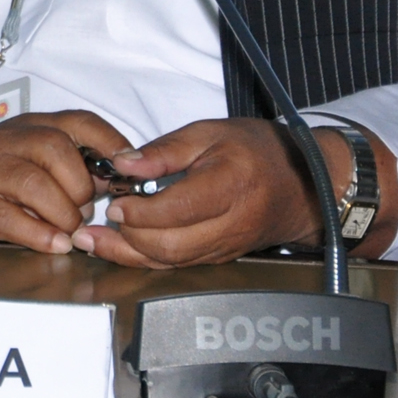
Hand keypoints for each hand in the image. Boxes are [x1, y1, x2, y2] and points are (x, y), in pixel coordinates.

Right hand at [0, 112, 133, 253]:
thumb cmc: (0, 180)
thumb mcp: (37, 160)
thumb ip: (76, 164)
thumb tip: (121, 178)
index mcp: (30, 126)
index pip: (78, 121)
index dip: (110, 143)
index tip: (129, 170)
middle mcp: (5, 140)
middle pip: (55, 149)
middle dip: (81, 187)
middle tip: (84, 211)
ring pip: (33, 183)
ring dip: (62, 213)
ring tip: (69, 230)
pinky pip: (7, 217)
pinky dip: (38, 233)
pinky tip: (55, 244)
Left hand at [73, 117, 397, 267]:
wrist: (304, 182)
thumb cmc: (257, 150)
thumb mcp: (210, 132)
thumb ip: (164, 150)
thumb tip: (122, 164)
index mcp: (230, 185)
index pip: (179, 210)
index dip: (141, 212)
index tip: (115, 202)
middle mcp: (230, 224)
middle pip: (172, 246)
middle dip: (127, 239)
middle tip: (94, 225)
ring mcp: (226, 246)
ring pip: (171, 262)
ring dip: (129, 255)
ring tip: (92, 241)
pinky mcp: (220, 257)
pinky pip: (178, 264)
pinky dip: (145, 259)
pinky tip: (119, 247)